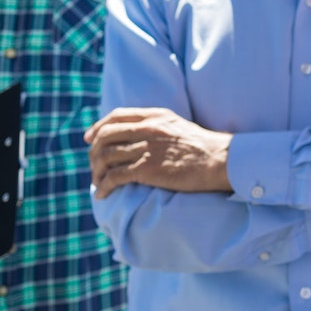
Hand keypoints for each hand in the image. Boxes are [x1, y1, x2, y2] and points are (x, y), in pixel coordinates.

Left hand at [86, 107, 232, 196]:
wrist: (221, 160)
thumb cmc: (204, 147)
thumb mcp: (178, 126)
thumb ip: (158, 126)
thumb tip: (139, 135)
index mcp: (155, 116)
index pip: (116, 117)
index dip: (98, 127)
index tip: (89, 138)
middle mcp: (148, 129)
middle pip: (106, 137)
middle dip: (93, 152)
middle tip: (93, 165)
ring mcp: (147, 149)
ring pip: (106, 157)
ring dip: (96, 172)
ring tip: (97, 182)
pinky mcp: (147, 169)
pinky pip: (114, 177)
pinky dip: (104, 186)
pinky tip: (103, 193)